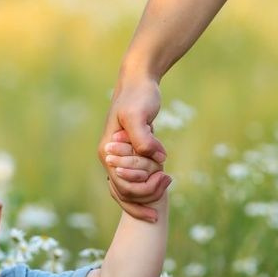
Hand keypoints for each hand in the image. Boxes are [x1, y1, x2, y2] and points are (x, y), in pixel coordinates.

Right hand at [99, 76, 167, 221]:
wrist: (138, 82)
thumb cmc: (138, 96)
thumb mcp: (138, 115)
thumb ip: (144, 139)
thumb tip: (157, 159)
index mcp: (108, 153)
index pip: (123, 186)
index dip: (144, 189)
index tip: (167, 178)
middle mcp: (109, 160)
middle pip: (124, 193)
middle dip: (147, 194)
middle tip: (169, 181)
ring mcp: (118, 159)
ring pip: (128, 190)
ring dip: (148, 192)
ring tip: (168, 180)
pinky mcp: (128, 155)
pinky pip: (134, 180)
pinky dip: (147, 184)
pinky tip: (162, 179)